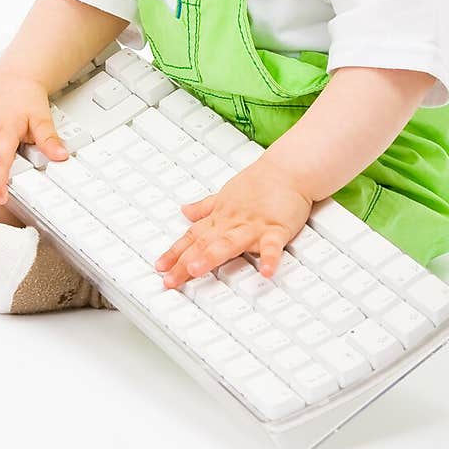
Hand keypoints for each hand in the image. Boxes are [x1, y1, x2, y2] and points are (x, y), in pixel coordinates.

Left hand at [154, 158, 313, 288]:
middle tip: (169, 279)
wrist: (287, 169)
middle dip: (185, 262)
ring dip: (212, 256)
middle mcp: (232, 222)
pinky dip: (269, 259)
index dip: (175, 252)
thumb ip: (205, 207)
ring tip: (196, 269)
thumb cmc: (259, 183)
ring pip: (229, 242)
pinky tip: (266, 273)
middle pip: (204, 244)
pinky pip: (272, 246)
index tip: (160, 267)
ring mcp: (253, 225)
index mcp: (220, 217)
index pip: (192, 237)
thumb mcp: (225, 195)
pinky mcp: (276, 228)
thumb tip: (184, 211)